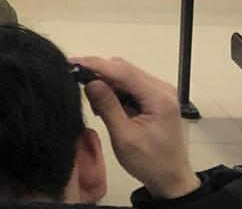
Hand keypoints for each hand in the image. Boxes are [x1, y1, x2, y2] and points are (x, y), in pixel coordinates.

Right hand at [72, 56, 199, 199]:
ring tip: (92, 101)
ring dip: (105, 81)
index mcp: (158, 97)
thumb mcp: (124, 138)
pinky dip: (113, 89)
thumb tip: (90, 81)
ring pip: (124, 74)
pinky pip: (129, 83)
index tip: (70, 63)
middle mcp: (161, 88)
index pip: (122, 71)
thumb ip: (108, 107)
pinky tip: (104, 103)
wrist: (171, 180)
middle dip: (98, 72)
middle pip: (123, 68)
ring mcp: (159, 91)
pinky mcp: (154, 97)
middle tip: (75, 83)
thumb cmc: (149, 162)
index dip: (94, 64)